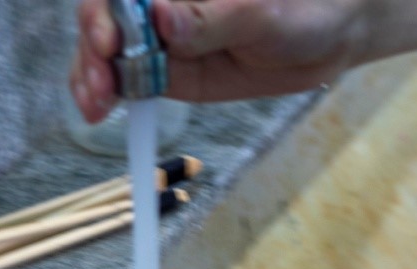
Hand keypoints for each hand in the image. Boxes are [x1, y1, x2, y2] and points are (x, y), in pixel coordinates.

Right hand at [70, 0, 369, 121]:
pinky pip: (122, 78)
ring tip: (96, 105)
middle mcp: (157, 3)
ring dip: (90, 76)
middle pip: (103, 17)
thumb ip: (210, 17)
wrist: (326, 37)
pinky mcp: (163, 69)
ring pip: (104, 50)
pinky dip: (104, 93)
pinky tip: (97, 111)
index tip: (110, 42)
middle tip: (102, 85)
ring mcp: (156, 36)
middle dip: (93, 50)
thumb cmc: (300, 7)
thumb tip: (162, 18)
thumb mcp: (259, 12)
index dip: (104, 11)